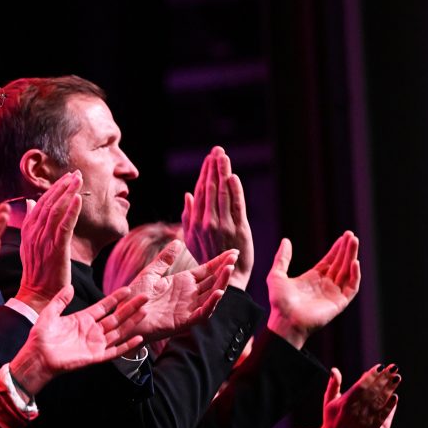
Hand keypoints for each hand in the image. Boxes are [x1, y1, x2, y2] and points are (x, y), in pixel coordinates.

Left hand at [9, 285, 147, 395]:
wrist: (38, 357)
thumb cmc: (41, 337)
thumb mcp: (50, 313)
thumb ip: (60, 300)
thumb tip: (70, 286)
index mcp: (83, 319)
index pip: (104, 306)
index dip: (116, 298)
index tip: (128, 289)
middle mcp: (92, 330)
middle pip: (116, 317)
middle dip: (130, 307)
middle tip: (144, 297)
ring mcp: (95, 344)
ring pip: (119, 331)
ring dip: (132, 322)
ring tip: (145, 311)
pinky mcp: (95, 357)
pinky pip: (115, 351)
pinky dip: (127, 345)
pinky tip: (138, 337)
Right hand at [15, 171, 82, 313]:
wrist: (37, 296)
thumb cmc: (37, 273)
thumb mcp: (30, 245)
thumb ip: (31, 223)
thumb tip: (31, 203)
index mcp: (28, 231)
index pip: (41, 203)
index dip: (54, 188)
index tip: (66, 177)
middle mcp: (34, 233)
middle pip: (48, 203)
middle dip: (63, 186)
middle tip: (76, 174)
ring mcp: (44, 241)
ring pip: (56, 211)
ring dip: (68, 193)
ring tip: (78, 180)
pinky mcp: (56, 250)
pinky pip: (64, 226)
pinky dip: (71, 211)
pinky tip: (78, 199)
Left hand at [125, 239, 236, 341]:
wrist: (125, 317)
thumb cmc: (135, 297)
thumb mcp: (150, 273)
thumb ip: (164, 259)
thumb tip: (178, 242)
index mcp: (183, 283)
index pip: (206, 271)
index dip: (219, 262)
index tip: (232, 252)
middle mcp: (189, 295)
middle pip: (212, 281)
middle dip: (224, 269)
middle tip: (235, 257)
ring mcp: (188, 308)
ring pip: (211, 296)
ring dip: (221, 283)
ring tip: (228, 269)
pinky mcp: (184, 321)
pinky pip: (202, 313)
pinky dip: (211, 304)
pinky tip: (218, 292)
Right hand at [182, 146, 253, 289]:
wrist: (225, 276)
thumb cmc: (207, 258)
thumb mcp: (191, 239)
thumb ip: (187, 216)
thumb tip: (187, 194)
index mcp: (194, 223)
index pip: (200, 192)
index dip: (204, 173)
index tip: (209, 158)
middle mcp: (207, 222)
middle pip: (210, 189)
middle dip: (214, 167)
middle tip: (218, 150)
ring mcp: (223, 225)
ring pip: (222, 194)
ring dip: (223, 173)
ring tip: (224, 157)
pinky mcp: (239, 229)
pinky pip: (236, 206)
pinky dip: (234, 191)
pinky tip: (232, 177)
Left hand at [267, 231, 360, 347]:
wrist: (285, 320)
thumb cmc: (279, 301)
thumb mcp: (276, 275)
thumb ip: (282, 258)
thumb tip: (286, 240)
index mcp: (313, 278)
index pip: (330, 261)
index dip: (337, 249)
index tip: (344, 236)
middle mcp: (325, 285)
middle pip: (340, 264)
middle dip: (347, 249)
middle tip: (352, 235)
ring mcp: (333, 293)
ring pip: (347, 272)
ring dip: (352, 257)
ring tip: (354, 242)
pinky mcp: (339, 303)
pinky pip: (351, 287)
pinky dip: (354, 275)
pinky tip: (354, 262)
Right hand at [321, 366, 398, 427]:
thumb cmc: (331, 420)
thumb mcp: (329, 401)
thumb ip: (333, 385)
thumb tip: (334, 369)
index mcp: (346, 401)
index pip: (362, 384)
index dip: (372, 375)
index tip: (380, 366)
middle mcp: (357, 409)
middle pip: (374, 390)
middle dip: (384, 378)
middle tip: (394, 368)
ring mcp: (366, 418)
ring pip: (380, 400)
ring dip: (390, 389)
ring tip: (397, 378)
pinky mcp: (373, 427)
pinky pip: (383, 414)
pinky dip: (390, 405)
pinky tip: (395, 397)